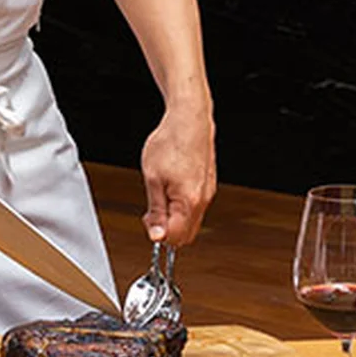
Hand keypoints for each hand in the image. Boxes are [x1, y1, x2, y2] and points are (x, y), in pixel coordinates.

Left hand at [139, 105, 214, 247]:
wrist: (189, 119)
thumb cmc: (171, 142)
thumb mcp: (153, 178)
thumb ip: (156, 210)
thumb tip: (156, 236)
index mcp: (189, 201)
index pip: (175, 237)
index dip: (158, 234)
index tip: (147, 220)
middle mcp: (203, 200)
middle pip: (187, 235)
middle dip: (167, 230)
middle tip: (151, 213)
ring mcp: (208, 192)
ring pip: (191, 221)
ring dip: (174, 218)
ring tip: (160, 195)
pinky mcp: (208, 185)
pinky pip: (196, 207)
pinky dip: (182, 207)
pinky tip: (171, 189)